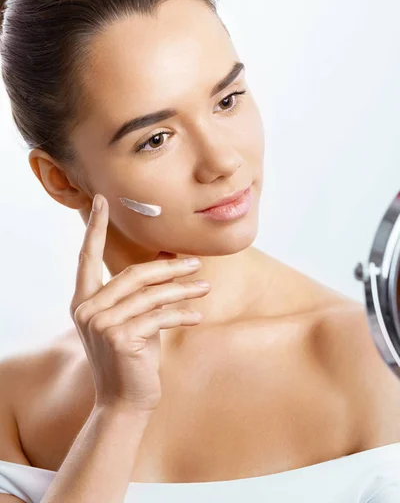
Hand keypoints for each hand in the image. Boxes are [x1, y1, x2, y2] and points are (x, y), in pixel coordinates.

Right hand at [70, 194, 210, 412]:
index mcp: (83, 300)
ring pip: (150, 294)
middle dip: (168, 268)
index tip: (102, 200)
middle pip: (133, 275)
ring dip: (182, 289)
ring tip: (205, 287)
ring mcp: (100, 323)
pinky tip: (197, 315)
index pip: (87, 257)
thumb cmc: (131, 356)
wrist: (125, 401)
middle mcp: (85, 309)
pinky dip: (181, 313)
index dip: (95, 227)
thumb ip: (140, 292)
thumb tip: (169, 258)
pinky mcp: (121, 337)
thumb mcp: (132, 319)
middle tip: (196, 263)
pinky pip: (159, 316)